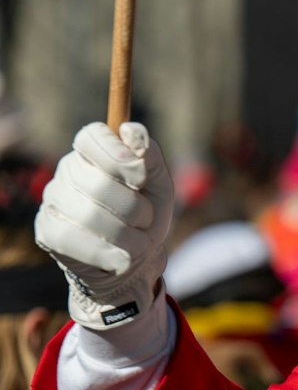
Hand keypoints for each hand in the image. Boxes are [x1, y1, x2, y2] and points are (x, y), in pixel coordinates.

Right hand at [34, 122, 174, 329]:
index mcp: (92, 152)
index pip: (92, 137)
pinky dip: (108, 253)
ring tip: (138, 243)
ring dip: (128, 236)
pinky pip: (75, 240)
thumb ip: (150, 156)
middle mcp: (67, 170)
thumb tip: (132, 130)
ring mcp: (53, 200)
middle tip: (147, 221)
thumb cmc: (145, 214)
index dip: (119, 157)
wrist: (133, 257)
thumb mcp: (158, 184)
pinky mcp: (48, 231)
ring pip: (89, 216)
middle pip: (99, 184)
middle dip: (136, 209)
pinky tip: (122, 259)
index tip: (142, 179)